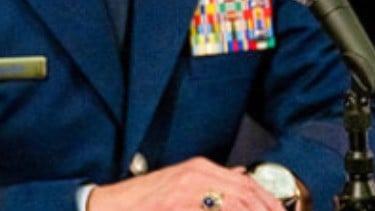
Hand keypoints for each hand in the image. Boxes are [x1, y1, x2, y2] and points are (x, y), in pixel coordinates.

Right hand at [87, 157, 283, 210]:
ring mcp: (185, 191)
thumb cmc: (143, 199)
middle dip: (265, 209)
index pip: (247, 182)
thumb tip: (240, 177)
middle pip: (244, 193)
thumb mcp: (181, 180)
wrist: (106, 205)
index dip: (268, 200)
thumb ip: (213, 179)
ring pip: (231, 203)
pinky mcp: (173, 206)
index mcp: (201, 168)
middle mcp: (197, 175)